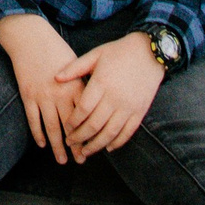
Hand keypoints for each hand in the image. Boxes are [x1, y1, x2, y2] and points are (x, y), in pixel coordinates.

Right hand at [0, 11, 83, 163]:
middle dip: (76, 146)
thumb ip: (84, 83)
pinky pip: (33, 119)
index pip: (85, 116)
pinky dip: (38, 133)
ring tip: (63, 160)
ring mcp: (42, 96)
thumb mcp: (75, 63)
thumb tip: (95, 101)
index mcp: (75, 86)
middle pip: (70, 126)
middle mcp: (60, 94)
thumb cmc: (55, 49)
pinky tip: (42, 144)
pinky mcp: (28, 95)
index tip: (94, 145)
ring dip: (57, 146)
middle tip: (81, 160)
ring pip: (52, 127)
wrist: (30, 37)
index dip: (90, 133)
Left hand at [55, 31, 164, 158]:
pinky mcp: (140, 112)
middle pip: (94, 125)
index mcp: (101, 83)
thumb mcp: (95, 55)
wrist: (149, 53)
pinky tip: (108, 148)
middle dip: (80, 137)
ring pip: (110, 133)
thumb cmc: (119, 52)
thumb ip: (75, 68)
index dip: (73, 121)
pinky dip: (117, 142)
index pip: (83, 109)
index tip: (66, 128)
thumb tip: (55, 78)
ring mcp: (128, 107)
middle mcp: (115, 98)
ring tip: (85, 151)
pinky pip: (127, 132)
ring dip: (96, 145)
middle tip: (71, 144)